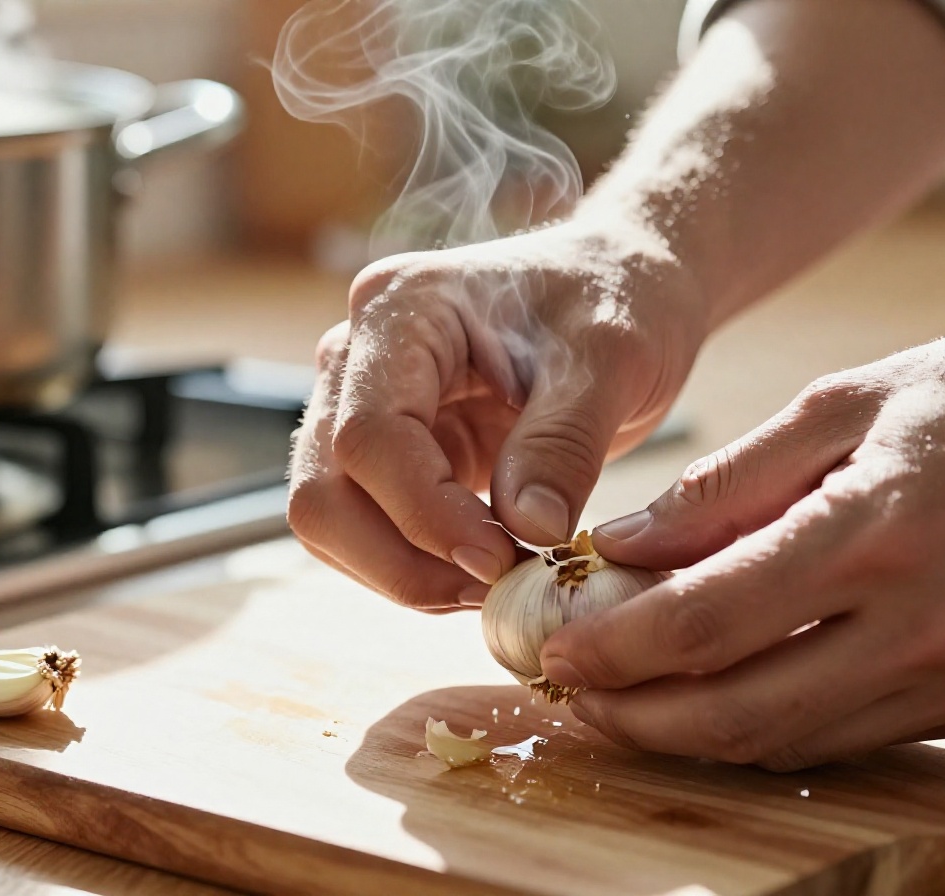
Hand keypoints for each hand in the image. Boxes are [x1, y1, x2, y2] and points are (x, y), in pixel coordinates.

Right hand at [287, 220, 702, 609]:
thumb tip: (526, 529)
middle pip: (323, 488)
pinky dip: (417, 566)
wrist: (621, 284)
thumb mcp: (611, 358)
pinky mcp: (389, 453)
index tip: (500, 559)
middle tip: (494, 587)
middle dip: (400, 559)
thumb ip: (564, 441)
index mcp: (402, 308)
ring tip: (495, 583)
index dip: (423, 512)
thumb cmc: (617, 295)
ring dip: (403, 573)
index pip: (368, 433)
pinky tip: (485, 570)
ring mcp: (363, 405)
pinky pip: (368, 530)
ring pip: (331, 520)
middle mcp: (358, 355)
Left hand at [540, 313, 944, 769]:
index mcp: (875, 530)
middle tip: (572, 694)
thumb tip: (623, 543)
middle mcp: (921, 624)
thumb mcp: (844, 402)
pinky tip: (721, 697)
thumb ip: (728, 484)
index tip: (553, 649)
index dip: (616, 647)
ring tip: (626, 702)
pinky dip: (772, 728)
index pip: (709, 621)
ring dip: (692, 735)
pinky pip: (850, 738)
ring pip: (791, 743)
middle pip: (738, 711)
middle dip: (634, 716)